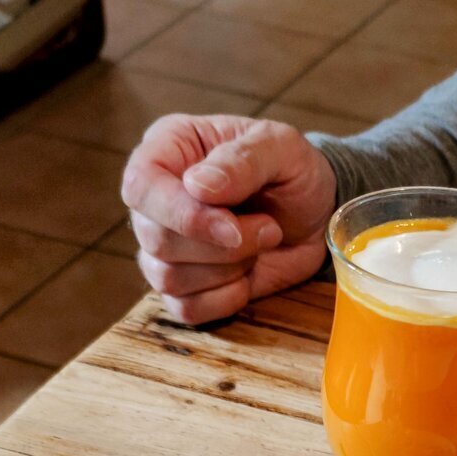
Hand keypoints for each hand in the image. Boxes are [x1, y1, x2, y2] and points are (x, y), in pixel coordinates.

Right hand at [122, 114, 335, 324]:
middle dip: (221, 246)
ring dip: (227, 269)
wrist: (316, 214)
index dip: (181, 214)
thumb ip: (243, 160)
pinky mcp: (184, 285)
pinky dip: (225, 299)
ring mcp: (164, 245)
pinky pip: (185, 308)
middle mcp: (156, 198)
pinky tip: (250, 275)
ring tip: (261, 243)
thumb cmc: (293, 170)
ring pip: (168, 277)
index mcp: (167, 147)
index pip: (140, 185)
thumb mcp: (281, 147)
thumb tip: (197, 186)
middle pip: (156, 239)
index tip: (233, 226)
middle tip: (269, 228)